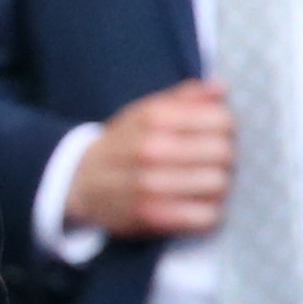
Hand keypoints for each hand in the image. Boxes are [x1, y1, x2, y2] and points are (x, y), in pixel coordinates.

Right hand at [65, 76, 234, 236]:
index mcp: (154, 118)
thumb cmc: (122, 143)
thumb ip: (184, 97)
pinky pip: (206, 216)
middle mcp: (152, 149)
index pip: (222, 120)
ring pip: (218, 184)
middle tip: (209, 161)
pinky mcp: (154, 216)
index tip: (214, 134)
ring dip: (215, 186)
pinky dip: (206, 212)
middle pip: (223, 153)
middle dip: (222, 157)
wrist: (78, 180)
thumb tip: (221, 87)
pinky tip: (194, 204)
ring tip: (201, 183)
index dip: (224, 128)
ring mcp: (152, 185)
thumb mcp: (145, 111)